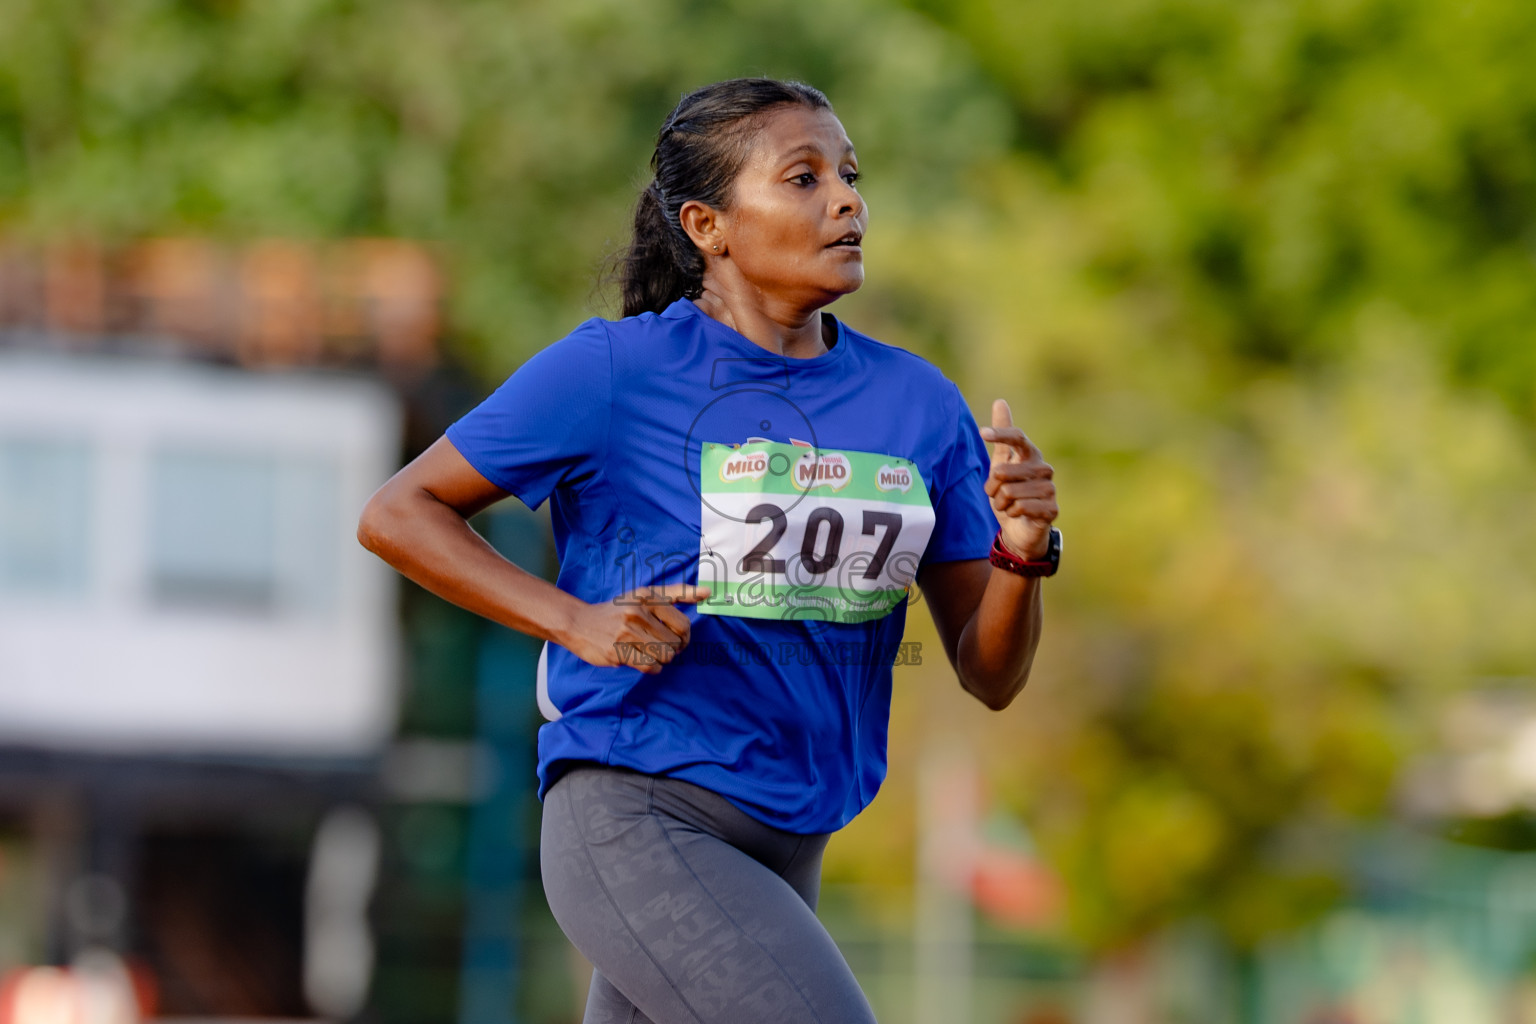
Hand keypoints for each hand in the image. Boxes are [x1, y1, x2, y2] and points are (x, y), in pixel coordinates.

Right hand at [564, 583, 711, 674]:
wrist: (578, 623)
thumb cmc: (616, 610)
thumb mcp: (643, 595)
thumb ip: (677, 593)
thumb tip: (708, 592)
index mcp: (646, 597)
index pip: (683, 623)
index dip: (685, 637)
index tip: (679, 639)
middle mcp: (637, 612)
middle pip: (675, 643)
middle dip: (671, 649)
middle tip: (659, 646)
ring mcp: (627, 632)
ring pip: (664, 656)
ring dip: (661, 659)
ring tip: (649, 652)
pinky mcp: (618, 651)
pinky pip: (650, 667)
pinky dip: (651, 668)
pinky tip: (641, 660)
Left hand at [978, 399, 1057, 560]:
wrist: (1019, 528)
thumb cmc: (1009, 493)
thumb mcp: (1000, 464)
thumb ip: (1002, 437)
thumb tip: (1001, 401)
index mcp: (1031, 455)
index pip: (1018, 438)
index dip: (1000, 434)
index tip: (982, 433)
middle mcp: (1044, 468)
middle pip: (1003, 471)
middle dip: (992, 488)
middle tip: (998, 495)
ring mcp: (1050, 488)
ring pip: (1010, 492)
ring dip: (1001, 503)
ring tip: (1008, 505)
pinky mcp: (1052, 509)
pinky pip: (1021, 507)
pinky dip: (1012, 513)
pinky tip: (1018, 514)